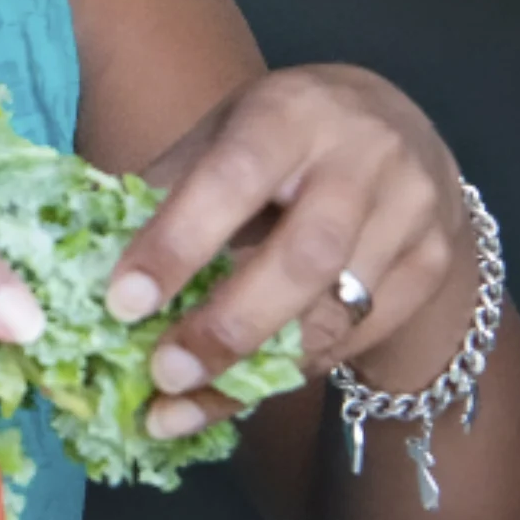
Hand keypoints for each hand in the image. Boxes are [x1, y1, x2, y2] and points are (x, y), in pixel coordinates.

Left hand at [103, 65, 475, 438]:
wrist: (397, 129)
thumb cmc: (279, 135)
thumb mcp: (222, 134)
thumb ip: (166, 189)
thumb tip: (87, 259)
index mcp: (290, 113)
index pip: (230, 180)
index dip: (176, 244)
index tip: (121, 302)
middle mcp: (362, 159)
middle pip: (301, 259)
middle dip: (226, 326)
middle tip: (162, 374)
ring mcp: (410, 215)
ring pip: (335, 311)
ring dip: (253, 370)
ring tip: (182, 406)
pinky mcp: (432, 267)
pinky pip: (357, 337)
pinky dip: (290, 371)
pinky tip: (236, 394)